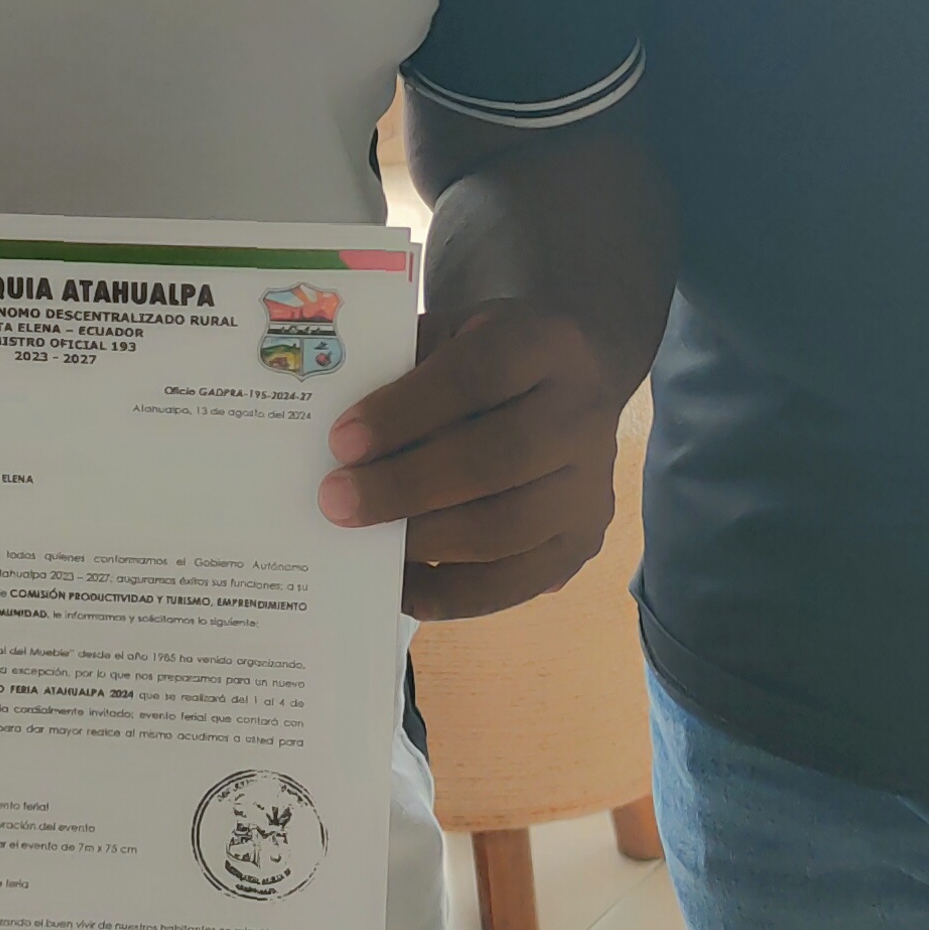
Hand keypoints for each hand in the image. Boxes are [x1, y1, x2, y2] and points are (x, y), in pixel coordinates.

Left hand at [318, 301, 628, 621]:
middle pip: (497, 458)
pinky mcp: (584, 541)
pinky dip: (454, 594)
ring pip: (509, 526)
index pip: (478, 376)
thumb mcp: (453, 335)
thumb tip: (341, 440)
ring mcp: (592, 485)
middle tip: (336, 502)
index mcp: (547, 344)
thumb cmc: (491, 360)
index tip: (342, 441)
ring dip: (425, 542)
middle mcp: (583, 414)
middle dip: (407, 487)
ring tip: (362, 543)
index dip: (407, 411)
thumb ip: (406, 370)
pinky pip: (517, 582)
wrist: (577, 381)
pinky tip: (401, 585)